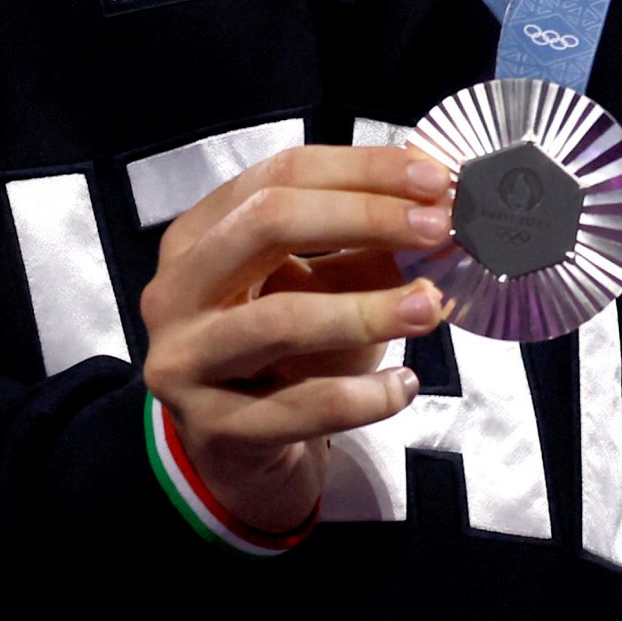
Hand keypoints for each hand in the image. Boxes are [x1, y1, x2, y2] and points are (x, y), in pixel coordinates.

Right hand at [137, 143, 454, 537]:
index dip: (364, 170)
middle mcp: (178, 289)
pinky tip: (404, 386)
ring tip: (430, 307)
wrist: (242, 450)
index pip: (282, 174)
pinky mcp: (213, 427)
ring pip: (278, 321)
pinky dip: (363, 396)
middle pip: (267, 224)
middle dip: (364, 217)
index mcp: (202, 234)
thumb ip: (373, 244)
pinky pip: (299, 407)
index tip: (437, 180)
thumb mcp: (326, 284)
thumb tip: (444, 206)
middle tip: (438, 228)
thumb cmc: (288, 351)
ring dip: (367, 310)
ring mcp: (185, 359)